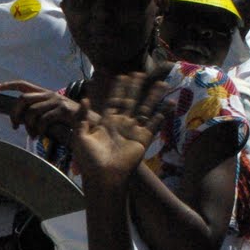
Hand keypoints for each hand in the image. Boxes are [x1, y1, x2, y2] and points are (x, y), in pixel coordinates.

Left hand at [0, 79, 83, 141]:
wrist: (89, 122)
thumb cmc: (67, 120)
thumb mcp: (50, 113)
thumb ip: (36, 113)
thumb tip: (19, 120)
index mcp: (44, 93)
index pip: (22, 84)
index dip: (8, 85)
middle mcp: (48, 94)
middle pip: (23, 99)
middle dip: (15, 113)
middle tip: (14, 126)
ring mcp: (56, 101)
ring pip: (32, 111)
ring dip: (28, 126)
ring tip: (31, 135)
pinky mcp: (62, 110)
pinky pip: (43, 119)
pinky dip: (39, 129)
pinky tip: (40, 135)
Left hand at [68, 72, 167, 191]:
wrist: (103, 176)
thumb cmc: (89, 159)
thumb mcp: (80, 136)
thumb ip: (82, 117)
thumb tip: (84, 98)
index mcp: (105, 122)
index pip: (113, 101)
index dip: (118, 89)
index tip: (123, 76)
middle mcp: (121, 124)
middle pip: (130, 101)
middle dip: (135, 88)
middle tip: (140, 73)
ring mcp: (133, 130)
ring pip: (145, 109)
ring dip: (152, 96)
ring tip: (161, 83)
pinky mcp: (143, 138)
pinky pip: (154, 123)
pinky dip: (162, 113)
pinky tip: (170, 103)